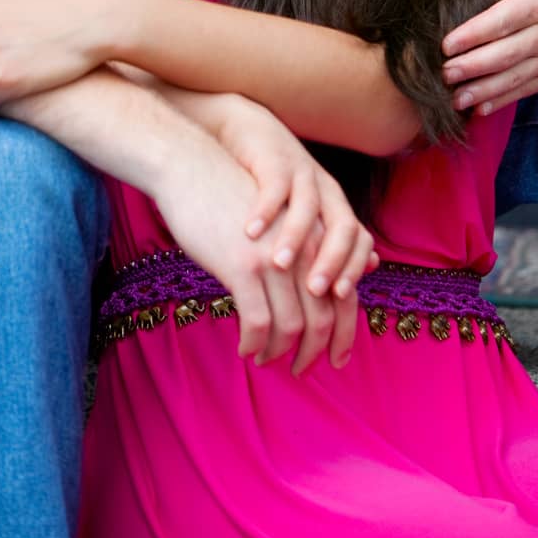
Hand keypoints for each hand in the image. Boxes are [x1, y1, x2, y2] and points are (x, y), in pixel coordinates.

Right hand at [152, 126, 360, 375]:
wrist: (191, 167)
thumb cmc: (232, 195)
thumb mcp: (278, 216)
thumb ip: (306, 246)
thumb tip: (326, 285)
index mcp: (318, 233)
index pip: (347, 293)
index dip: (345, 332)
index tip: (334, 358)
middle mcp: (306, 246)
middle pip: (326, 314)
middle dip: (316, 351)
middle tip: (300, 370)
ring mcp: (275, 256)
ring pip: (292, 324)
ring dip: (280, 351)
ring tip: (266, 359)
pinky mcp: (244, 264)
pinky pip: (257, 320)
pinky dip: (254, 342)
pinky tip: (244, 348)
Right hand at [214, 96, 377, 290]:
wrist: (241, 133)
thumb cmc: (266, 187)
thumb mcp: (298, 217)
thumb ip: (322, 251)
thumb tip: (347, 294)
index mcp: (334, 207)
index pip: (358, 242)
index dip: (353, 271)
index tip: (336, 300)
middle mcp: (323, 190)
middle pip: (342, 227)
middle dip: (331, 262)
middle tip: (313, 291)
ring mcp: (300, 173)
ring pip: (309, 207)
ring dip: (296, 238)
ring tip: (278, 266)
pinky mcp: (272, 160)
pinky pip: (274, 186)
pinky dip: (265, 209)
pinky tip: (250, 232)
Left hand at [441, 0, 537, 115]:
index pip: (500, 22)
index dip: (472, 36)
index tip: (446, 45)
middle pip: (504, 55)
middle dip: (472, 68)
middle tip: (443, 75)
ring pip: (514, 78)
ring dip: (484, 91)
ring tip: (456, 99)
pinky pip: (528, 89)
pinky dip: (504, 100)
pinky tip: (481, 107)